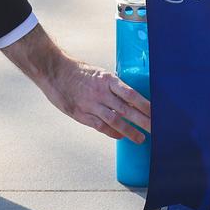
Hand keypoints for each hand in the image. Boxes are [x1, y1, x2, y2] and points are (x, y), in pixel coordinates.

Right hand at [1, 25, 151, 143]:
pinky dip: (112, 132)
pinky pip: (100, 126)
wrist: (54, 71)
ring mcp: (90, 104)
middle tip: (155, 129)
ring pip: (115, 120)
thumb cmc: (78, 71)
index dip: (144, 104)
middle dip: (142, 120)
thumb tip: (130, 97)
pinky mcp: (80, 114)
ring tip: (140, 139)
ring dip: (129, 131)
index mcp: (107, 79)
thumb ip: (112, 86)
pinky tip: (120, 136)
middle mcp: (100, 92)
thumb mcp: (99, 73)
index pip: (130, 94)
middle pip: (126, 109)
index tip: (156, 112)